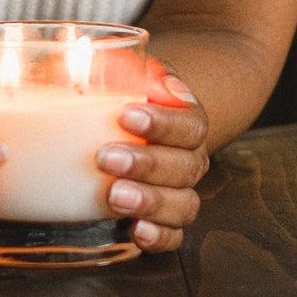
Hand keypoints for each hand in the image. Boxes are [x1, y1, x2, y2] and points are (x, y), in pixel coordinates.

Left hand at [95, 60, 209, 253]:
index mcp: (186, 121)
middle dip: (146, 164)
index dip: (162, 122)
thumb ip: (118, 65)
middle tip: (106, 157)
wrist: (141, 121)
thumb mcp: (125, 73)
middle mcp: (189, 158)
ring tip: (115, 196)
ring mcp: (179, 192)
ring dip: (151, 202)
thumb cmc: (126, 95)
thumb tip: (106, 59)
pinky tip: (136, 232)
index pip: (189, 123)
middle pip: (185, 166)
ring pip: (183, 204)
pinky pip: (174, 236)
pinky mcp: (163, 220)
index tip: (127, 115)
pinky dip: (159, 237)